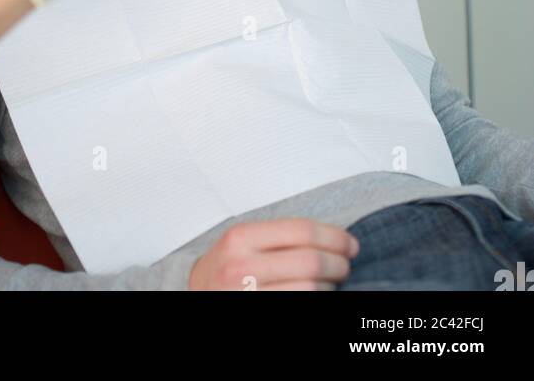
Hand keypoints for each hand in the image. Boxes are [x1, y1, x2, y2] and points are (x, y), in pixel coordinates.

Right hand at [189, 218, 359, 290]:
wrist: (194, 294)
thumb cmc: (225, 268)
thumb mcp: (241, 242)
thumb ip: (276, 236)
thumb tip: (332, 238)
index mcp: (240, 238)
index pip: (302, 231)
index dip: (334, 236)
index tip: (350, 243)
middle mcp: (241, 267)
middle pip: (311, 261)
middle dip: (339, 263)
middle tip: (345, 265)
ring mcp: (248, 296)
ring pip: (311, 289)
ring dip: (330, 286)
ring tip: (330, 282)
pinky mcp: (259, 314)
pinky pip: (302, 307)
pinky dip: (318, 300)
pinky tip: (319, 294)